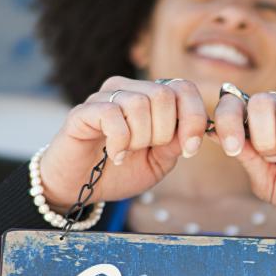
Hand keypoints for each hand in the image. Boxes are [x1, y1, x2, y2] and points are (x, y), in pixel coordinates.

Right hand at [37, 76, 207, 205]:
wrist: (81, 186)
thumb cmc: (121, 171)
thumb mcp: (158, 162)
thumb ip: (176, 144)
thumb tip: (192, 131)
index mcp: (151, 99)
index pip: (184, 88)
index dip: (194, 118)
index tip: (190, 149)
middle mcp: (129, 90)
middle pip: (164, 95)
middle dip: (164, 132)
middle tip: (148, 150)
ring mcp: (104, 97)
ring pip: (139, 103)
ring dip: (140, 138)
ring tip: (128, 152)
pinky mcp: (83, 111)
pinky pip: (112, 114)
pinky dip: (120, 141)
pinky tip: (114, 155)